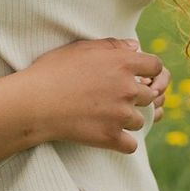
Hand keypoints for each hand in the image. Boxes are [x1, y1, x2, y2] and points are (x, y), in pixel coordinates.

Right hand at [22, 36, 166, 154]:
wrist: (34, 102)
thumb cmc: (53, 71)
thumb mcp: (80, 48)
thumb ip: (111, 45)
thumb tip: (135, 47)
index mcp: (122, 63)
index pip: (155, 66)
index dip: (148, 71)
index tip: (137, 76)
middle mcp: (128, 88)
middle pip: (149, 95)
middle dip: (135, 96)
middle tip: (112, 97)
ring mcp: (121, 115)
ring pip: (140, 121)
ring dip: (127, 119)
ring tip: (104, 115)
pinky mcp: (111, 137)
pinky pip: (131, 145)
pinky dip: (122, 142)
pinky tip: (108, 135)